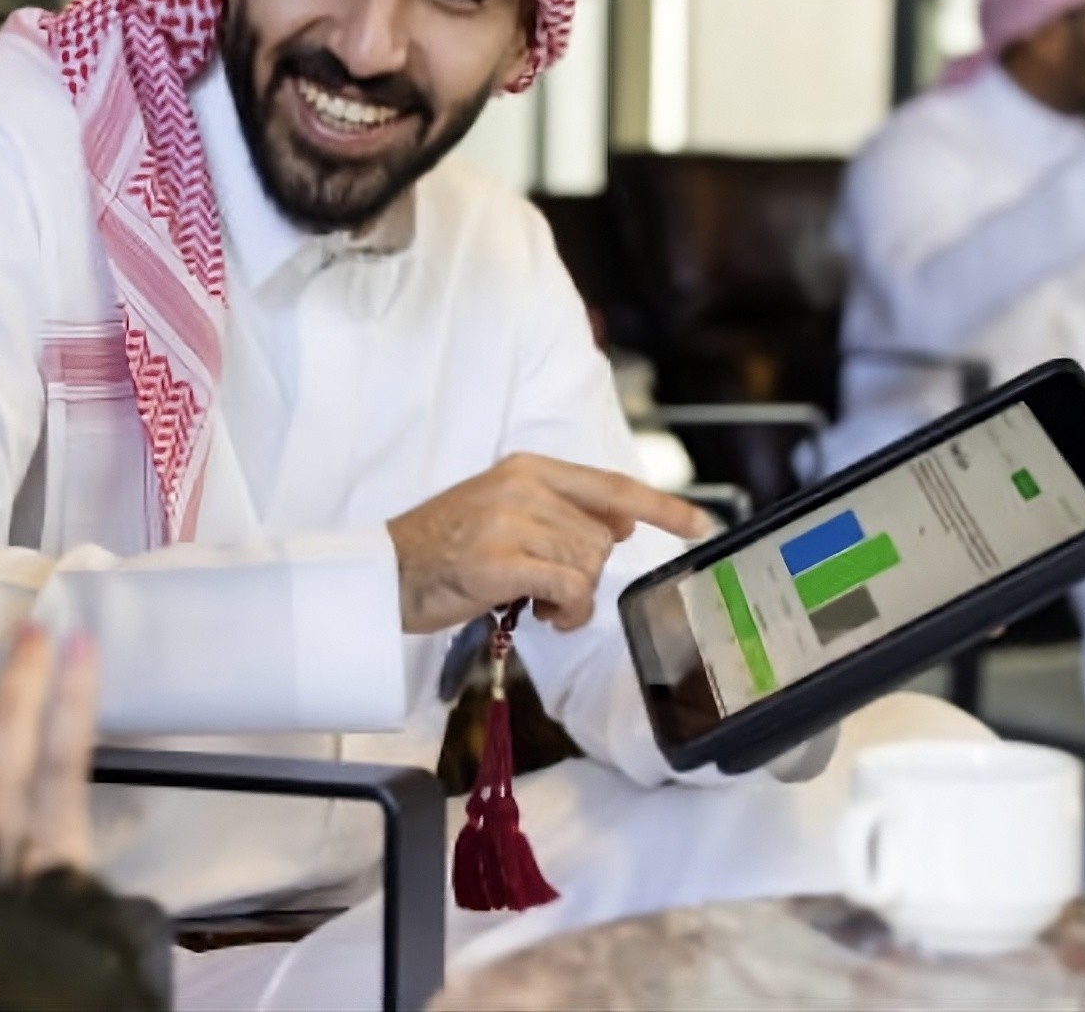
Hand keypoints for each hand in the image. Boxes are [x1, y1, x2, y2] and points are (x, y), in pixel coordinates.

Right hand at [386, 453, 712, 634]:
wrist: (385, 571)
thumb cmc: (442, 547)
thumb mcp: (501, 509)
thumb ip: (560, 510)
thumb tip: (622, 520)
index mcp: (526, 468)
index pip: (610, 485)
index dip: (661, 506)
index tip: (699, 524)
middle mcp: (523, 487)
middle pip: (601, 539)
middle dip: (586, 572)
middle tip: (546, 589)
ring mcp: (511, 522)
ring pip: (589, 566)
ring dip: (574, 599)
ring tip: (536, 602)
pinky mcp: (502, 561)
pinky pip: (571, 589)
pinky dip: (568, 612)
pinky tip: (543, 616)